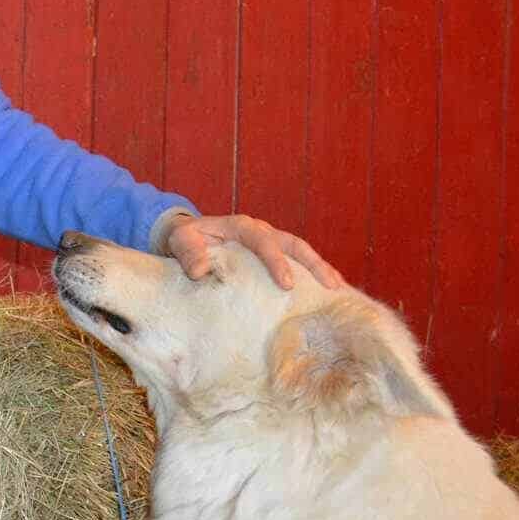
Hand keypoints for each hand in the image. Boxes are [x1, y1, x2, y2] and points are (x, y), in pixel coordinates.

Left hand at [161, 213, 345, 290]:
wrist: (188, 237)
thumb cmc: (185, 240)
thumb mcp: (180, 241)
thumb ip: (188, 252)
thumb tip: (199, 270)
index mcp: (240, 226)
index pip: (263, 241)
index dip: (276, 261)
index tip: (287, 284)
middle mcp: (261, 231)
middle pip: (293, 244)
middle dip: (313, 264)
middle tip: (329, 286)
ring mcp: (271, 242)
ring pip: (301, 252)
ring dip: (320, 268)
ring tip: (338, 289)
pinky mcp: (274, 256)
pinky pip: (298, 263)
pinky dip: (313, 275)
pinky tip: (328, 293)